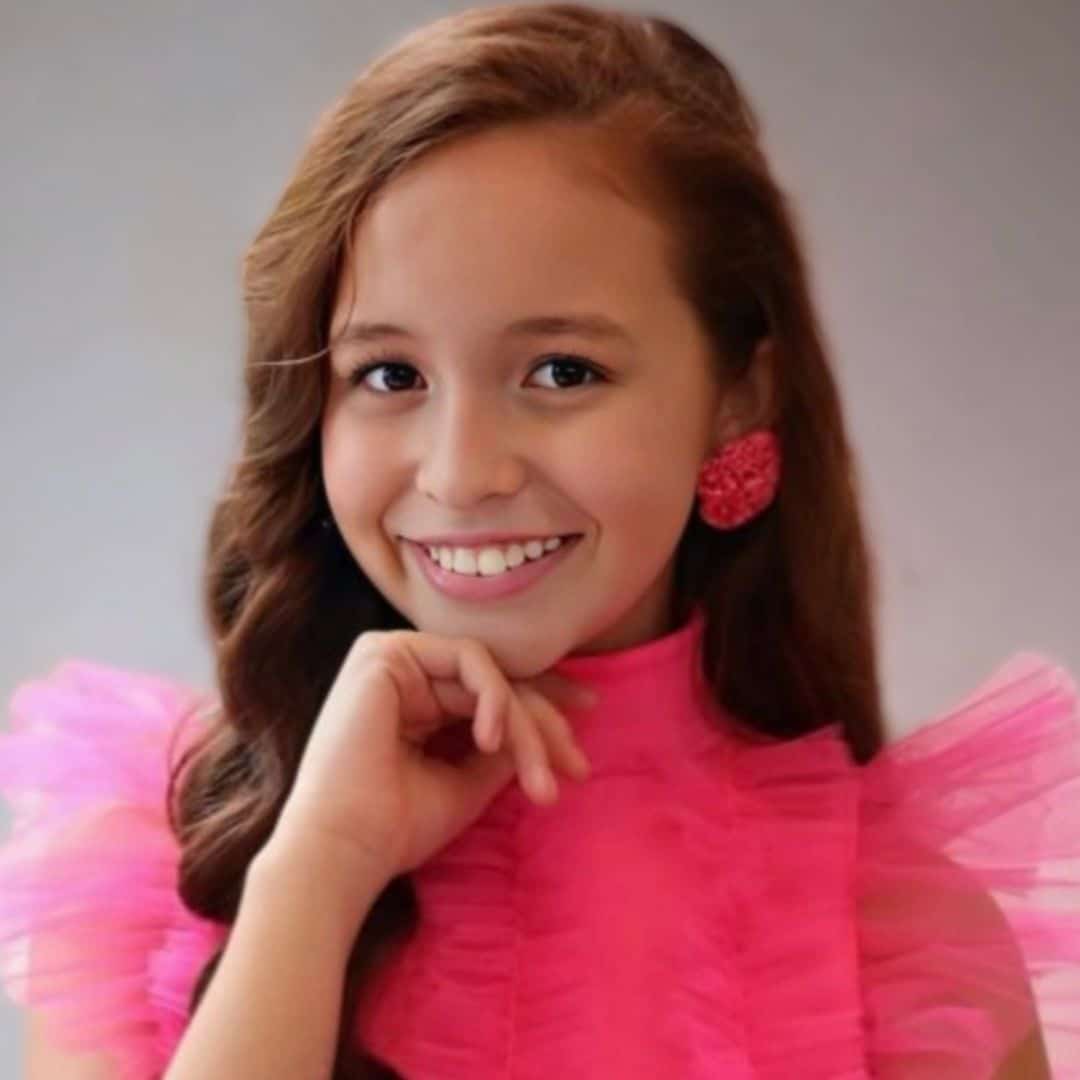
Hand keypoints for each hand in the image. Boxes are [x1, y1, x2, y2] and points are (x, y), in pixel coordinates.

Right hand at [269, 629, 596, 895]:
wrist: (344, 851)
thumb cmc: (397, 826)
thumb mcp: (469, 780)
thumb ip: (504, 745)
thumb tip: (548, 725)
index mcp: (413, 700)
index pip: (489, 694)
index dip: (540, 714)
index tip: (579, 751)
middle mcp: (401, 672)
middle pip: (496, 683)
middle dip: (543, 724)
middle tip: (577, 767)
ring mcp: (390, 656)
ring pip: (490, 676)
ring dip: (525, 726)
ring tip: (539, 779)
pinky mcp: (385, 653)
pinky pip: (470, 661)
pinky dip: (494, 698)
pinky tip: (493, 740)